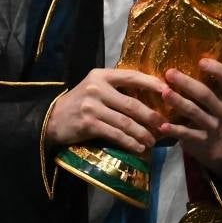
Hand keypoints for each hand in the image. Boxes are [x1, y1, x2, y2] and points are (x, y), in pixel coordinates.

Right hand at [47, 68, 167, 153]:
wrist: (53, 118)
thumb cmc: (80, 103)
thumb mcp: (96, 87)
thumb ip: (117, 88)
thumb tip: (151, 96)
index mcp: (102, 75)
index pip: (132, 76)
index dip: (151, 83)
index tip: (168, 91)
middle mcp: (97, 88)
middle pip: (131, 103)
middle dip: (151, 116)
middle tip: (164, 125)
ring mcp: (92, 106)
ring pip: (125, 121)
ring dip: (142, 133)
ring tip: (153, 141)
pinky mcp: (88, 123)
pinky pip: (115, 134)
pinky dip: (129, 142)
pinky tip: (138, 147)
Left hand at [160, 58, 221, 174]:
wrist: (212, 142)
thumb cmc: (204, 108)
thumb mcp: (209, 94)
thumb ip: (200, 79)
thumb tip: (176, 53)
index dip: (217, 69)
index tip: (201, 61)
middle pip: (206, 95)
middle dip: (187, 83)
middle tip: (170, 73)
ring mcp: (213, 125)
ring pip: (195, 112)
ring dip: (179, 102)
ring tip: (165, 93)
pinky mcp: (202, 139)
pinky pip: (187, 134)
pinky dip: (174, 130)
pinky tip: (162, 125)